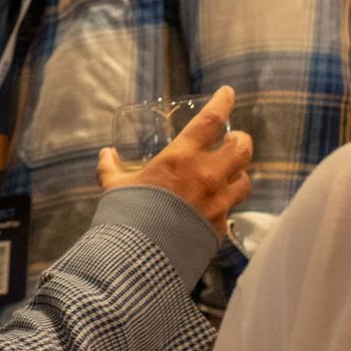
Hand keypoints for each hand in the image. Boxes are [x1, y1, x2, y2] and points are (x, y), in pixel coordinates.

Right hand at [98, 86, 251, 235]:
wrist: (138, 257)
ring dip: (239, 173)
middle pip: (242, 148)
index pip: (210, 121)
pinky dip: (225, 205)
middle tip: (233, 138)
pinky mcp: (219, 227)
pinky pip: (230, 211)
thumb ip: (110, 168)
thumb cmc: (126, 215)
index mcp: (180, 158)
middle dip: (241, 139)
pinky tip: (213, 208)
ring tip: (231, 173)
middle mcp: (206, 176)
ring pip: (245, 181)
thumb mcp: (114, 186)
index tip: (228, 93)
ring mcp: (217, 203)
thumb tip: (105, 155)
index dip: (223, 102)